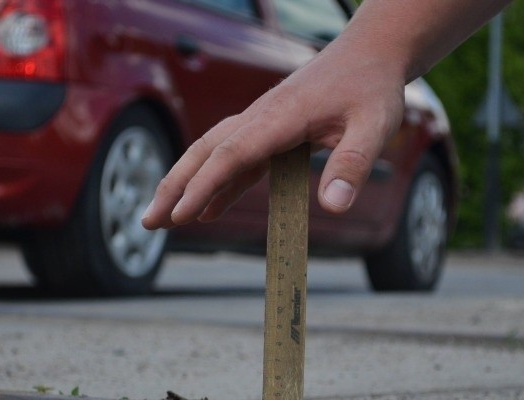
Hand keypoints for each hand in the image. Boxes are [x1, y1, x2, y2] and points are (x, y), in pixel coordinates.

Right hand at [141, 43, 405, 229]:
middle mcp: (260, 118)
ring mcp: (260, 124)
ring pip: (210, 155)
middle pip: (205, 153)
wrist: (369, 54)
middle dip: (174, 187)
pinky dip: (216, 185)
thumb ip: (353, 164)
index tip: (181, 216)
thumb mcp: (375, 125)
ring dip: (184, 185)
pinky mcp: (267, 131)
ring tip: (162, 219)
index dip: (204, 186)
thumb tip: (335, 206)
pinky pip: (234, 161)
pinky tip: (208, 211)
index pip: (231, 154)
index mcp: (280, 117)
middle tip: (148, 221)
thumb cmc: (372, 88)